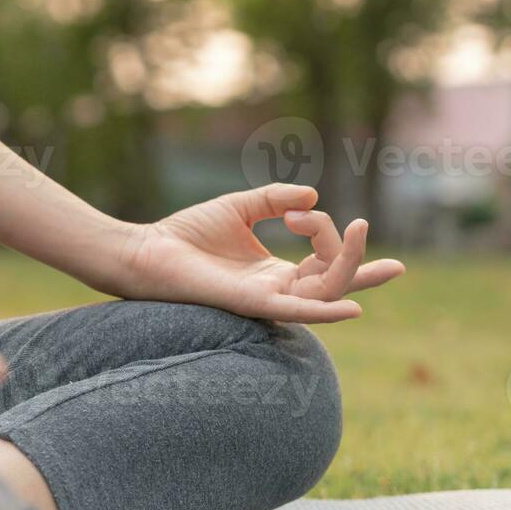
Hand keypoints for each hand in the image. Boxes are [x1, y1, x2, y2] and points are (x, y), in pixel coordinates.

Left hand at [116, 184, 404, 323]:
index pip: (324, 258)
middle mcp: (277, 290)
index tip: (295, 210)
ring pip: (324, 292)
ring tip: (358, 231)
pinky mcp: (250, 303)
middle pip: (334, 280)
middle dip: (358, 259)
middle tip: (363, 224)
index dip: (322, 228)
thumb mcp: (240, 207)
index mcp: (276, 273)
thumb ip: (275, 199)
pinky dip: (325, 312)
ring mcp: (267, 299)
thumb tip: (313, 197)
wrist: (147, 250)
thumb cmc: (187, 234)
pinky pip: (295, 312)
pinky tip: (353, 308)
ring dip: (347, 264)